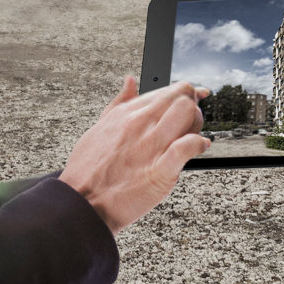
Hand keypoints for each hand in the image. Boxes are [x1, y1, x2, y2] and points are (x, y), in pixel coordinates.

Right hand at [58, 76, 210, 234]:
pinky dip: (199, 144)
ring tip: (193, 134)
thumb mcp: (99, 126)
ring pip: (188, 113)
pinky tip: (200, 147)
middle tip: (192, 120)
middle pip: (182, 97)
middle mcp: (140, 123)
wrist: (83, 202)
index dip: (184, 93)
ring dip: (197, 122)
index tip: (193, 98)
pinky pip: (187, 146)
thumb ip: (119, 102)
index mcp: (127, 112)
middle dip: (193, 105)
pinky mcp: (160, 170)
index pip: (166, 90)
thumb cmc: (88, 169)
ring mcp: (151, 145)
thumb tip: (130, 81)